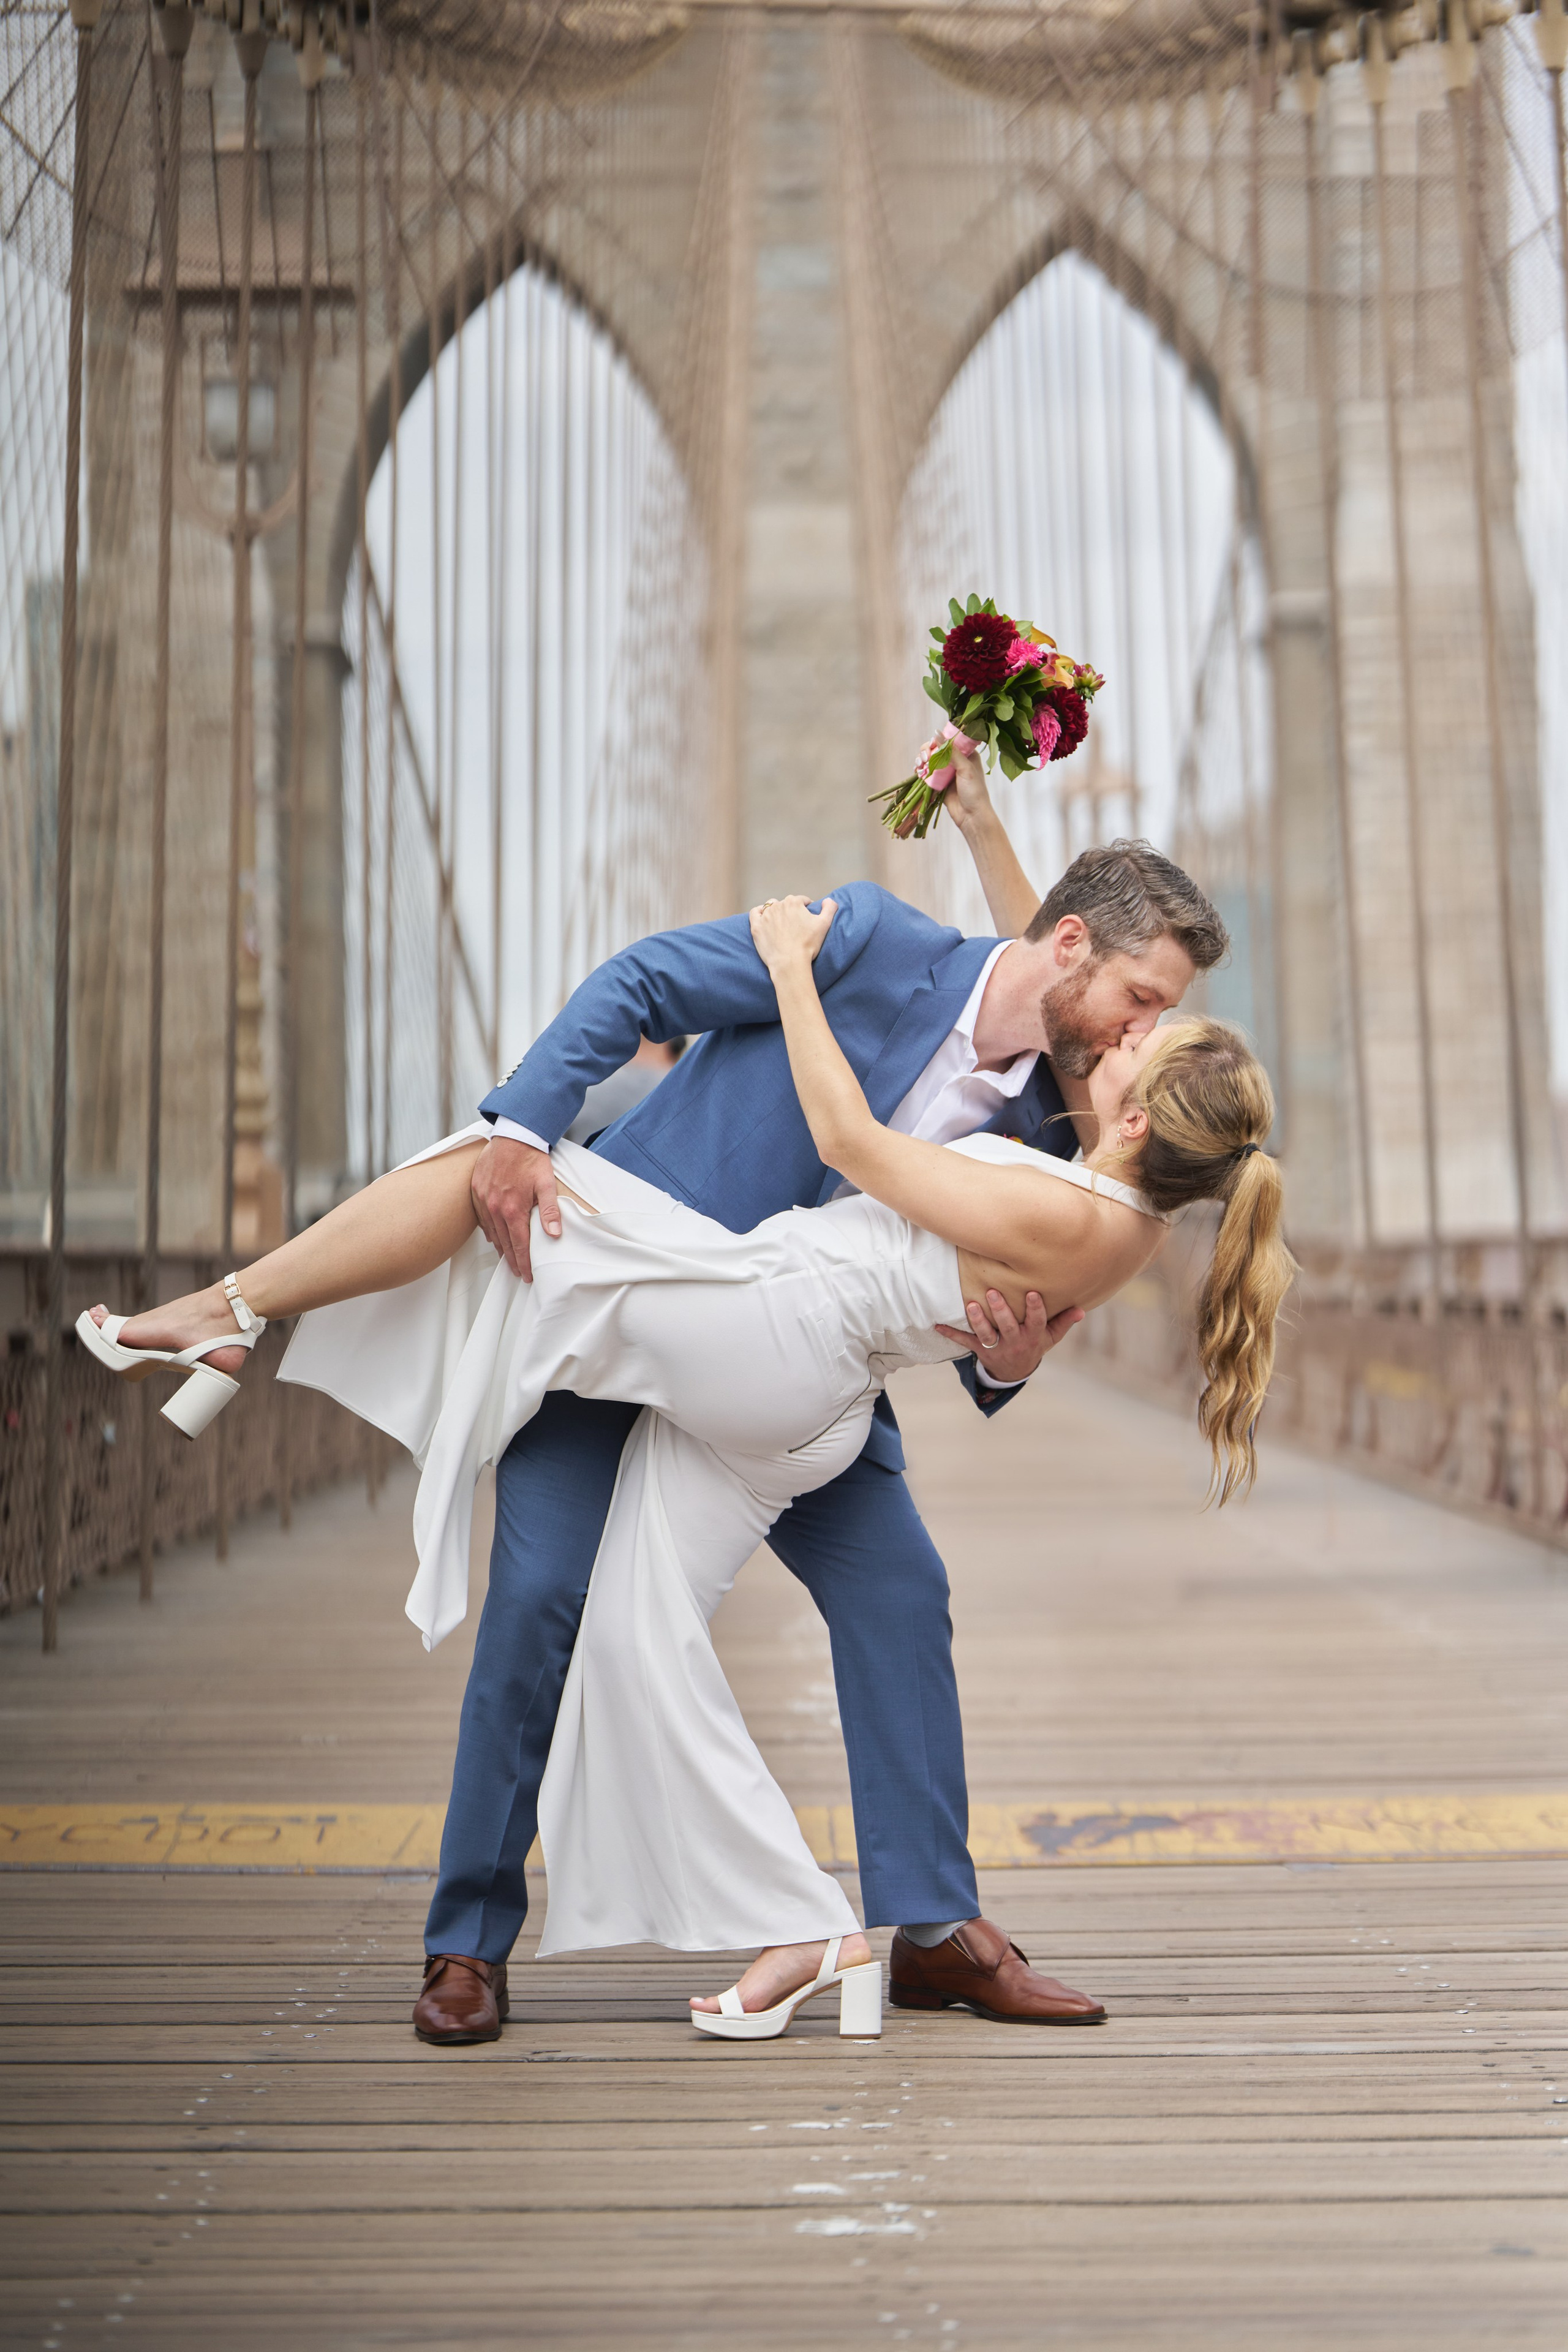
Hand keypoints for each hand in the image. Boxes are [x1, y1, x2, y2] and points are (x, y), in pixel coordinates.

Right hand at [470, 1137, 559, 1280]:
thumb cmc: (531, 1159)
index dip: (523, 1262)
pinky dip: (489, 1231)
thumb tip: (554, 1234)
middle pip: (504, 1243)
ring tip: (507, 1260)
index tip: (527, 1275)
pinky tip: (494, 1238)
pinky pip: (482, 1218)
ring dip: (500, 1248)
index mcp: (513, 1208)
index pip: (519, 1244)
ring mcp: (483, 1200)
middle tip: (518, 1273)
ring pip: (491, 1233)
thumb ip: (550, 1211)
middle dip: (512, 1260)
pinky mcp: (476, 1191)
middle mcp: (495, 1208)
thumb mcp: (547, 1184)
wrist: (512, 1136)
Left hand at [749, 894, 837, 977]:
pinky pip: (755, 913)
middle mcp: (778, 906)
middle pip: (786, 904)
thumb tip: (829, 900)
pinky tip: (763, 917)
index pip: (802, 900)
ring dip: (776, 911)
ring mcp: (765, 916)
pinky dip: (759, 913)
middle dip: (792, 911)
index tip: (808, 917)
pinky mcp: (756, 927)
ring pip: (770, 907)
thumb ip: (830, 908)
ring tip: (781, 922)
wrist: (790, 963)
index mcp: (794, 902)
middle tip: (796, 925)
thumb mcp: (825, 924)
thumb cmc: (808, 944)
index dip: (807, 908)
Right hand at [929, 728, 992, 833]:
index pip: (948, 740)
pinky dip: (920, 771)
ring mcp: (947, 772)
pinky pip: (927, 773)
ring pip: (930, 761)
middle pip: (936, 749)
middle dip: (927, 752)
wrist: (972, 816)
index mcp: (966, 754)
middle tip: (925, 759)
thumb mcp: (965, 768)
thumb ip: (950, 751)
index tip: (931, 747)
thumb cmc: (974, 791)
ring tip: (920, 766)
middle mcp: (956, 761)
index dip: (937, 741)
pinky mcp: (939, 783)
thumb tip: (936, 732)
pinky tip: (917, 772)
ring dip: (922, 761)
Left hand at [935, 1289, 1083, 1381]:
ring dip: (977, 1321)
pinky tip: (937, 1325)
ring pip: (987, 1334)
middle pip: (1008, 1326)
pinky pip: (965, 1342)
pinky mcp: (981, 1350)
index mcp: (1033, 1336)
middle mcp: (1015, 1342)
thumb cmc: (1034, 1344)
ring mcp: (997, 1346)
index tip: (1032, 1293)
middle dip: (1001, 1310)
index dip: (1034, 1309)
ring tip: (970, 1305)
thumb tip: (1082, 1309)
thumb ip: (1064, 1322)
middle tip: (992, 1293)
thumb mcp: (1051, 1337)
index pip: (1036, 1321)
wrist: (1015, 1371)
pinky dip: (951, 1334)